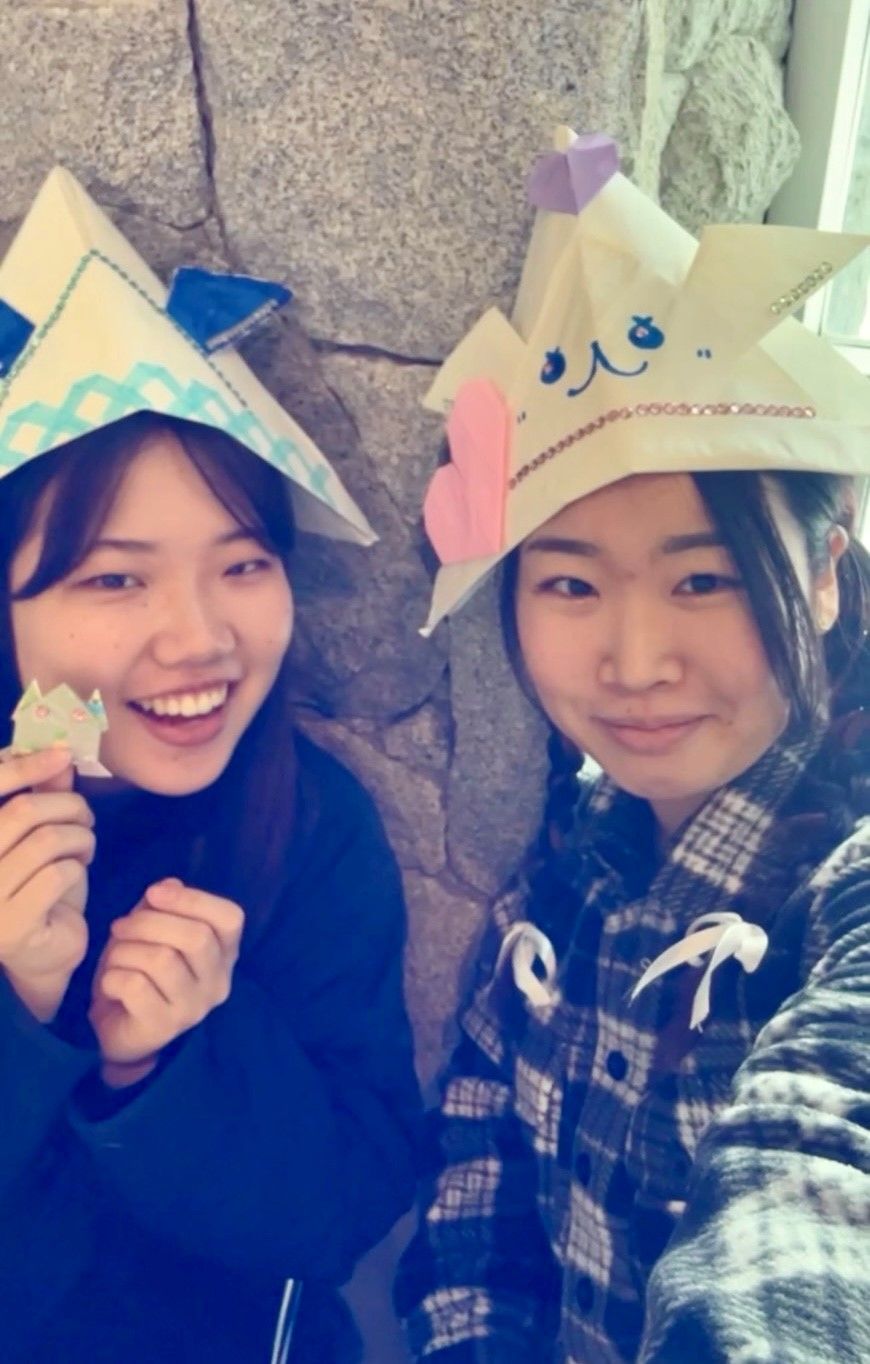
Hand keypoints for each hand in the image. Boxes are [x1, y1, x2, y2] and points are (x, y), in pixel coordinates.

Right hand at [0, 747, 94, 1019]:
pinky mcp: (11, 926)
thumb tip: (56, 754)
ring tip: (86, 847)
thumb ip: (43, 796)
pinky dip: (77, 867)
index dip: (24, 766)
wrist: (44, 954)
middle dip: (67, 806)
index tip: (61, 755)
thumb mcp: (40, 835)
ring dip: (79, 837)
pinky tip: (78, 873)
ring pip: (45, 841)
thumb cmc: (40, 888)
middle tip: (86, 818)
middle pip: (22, 812)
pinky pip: (57, 875)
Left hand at [89, 880, 243, 1084]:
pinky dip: (113, 977)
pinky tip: (111, 983)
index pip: (230, 918)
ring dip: (125, 951)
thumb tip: (169, 884)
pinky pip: (135, 986)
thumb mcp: (149, 932)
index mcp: (224, 953)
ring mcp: (195, 1008)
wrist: (118, 1030)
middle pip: (196, 937)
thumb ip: (161, 907)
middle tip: (120, 926)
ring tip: (115, 958)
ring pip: (162, 959)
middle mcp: (218, 982)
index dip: (192, 898)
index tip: (153, 893)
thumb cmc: (139, 972)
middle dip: (148, 923)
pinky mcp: (164, 1027)